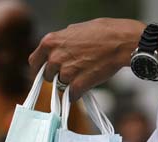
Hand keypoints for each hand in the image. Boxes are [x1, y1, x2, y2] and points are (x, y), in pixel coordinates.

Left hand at [29, 18, 144, 100]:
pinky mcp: (76, 85)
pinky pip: (71, 95)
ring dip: (69, 84)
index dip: (38, 69)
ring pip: (59, 86)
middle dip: (57, 76)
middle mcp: (54, 57)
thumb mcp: (74, 30)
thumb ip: (60, 42)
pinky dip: (77, 94)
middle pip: (47, 76)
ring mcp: (65, 72)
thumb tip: (54, 50)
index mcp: (49, 42)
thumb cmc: (103, 32)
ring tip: (84, 73)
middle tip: (72, 70)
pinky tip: (86, 85)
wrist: (123, 42)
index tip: (43, 73)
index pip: (33, 62)